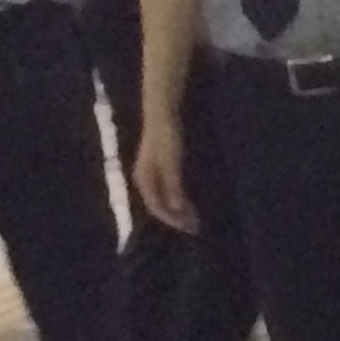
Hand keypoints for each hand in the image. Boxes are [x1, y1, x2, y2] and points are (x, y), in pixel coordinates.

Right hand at [133, 117, 198, 234]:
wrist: (163, 113)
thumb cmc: (166, 136)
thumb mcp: (171, 161)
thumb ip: (172, 184)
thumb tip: (176, 208)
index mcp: (144, 180)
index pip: (156, 207)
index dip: (171, 219)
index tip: (187, 227)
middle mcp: (145, 181)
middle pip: (160, 205)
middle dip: (176, 217)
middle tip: (195, 227)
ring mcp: (153, 175)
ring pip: (165, 199)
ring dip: (179, 210)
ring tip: (194, 218)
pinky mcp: (161, 170)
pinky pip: (169, 191)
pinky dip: (179, 199)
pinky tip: (189, 203)